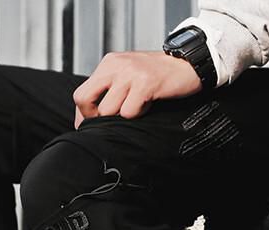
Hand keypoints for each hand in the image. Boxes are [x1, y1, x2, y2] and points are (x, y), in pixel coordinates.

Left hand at [73, 51, 201, 127]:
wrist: (188, 65)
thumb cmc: (158, 75)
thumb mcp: (128, 75)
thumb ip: (110, 90)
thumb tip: (90, 118)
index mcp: (108, 63)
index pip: (80, 94)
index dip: (83, 115)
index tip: (92, 126)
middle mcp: (115, 65)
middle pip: (84, 100)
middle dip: (94, 118)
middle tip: (110, 124)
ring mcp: (129, 73)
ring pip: (108, 110)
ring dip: (122, 117)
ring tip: (137, 107)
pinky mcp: (144, 83)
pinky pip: (129, 112)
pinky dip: (138, 115)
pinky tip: (148, 105)